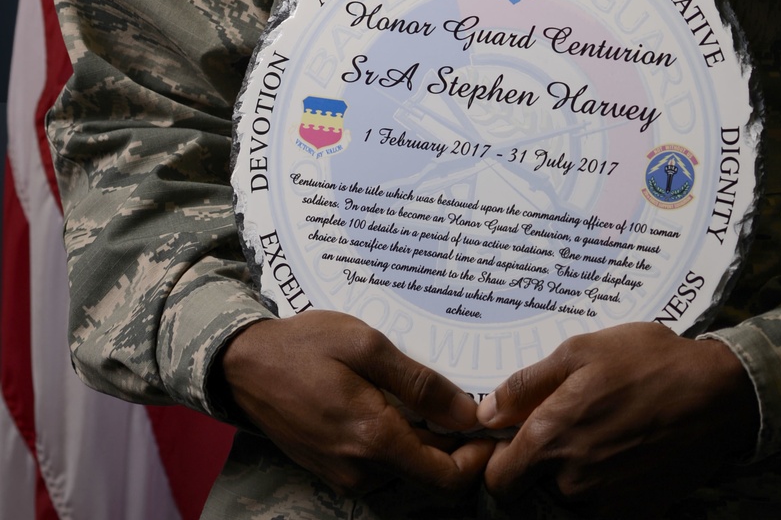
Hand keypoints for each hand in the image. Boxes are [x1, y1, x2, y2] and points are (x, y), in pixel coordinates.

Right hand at [221, 312, 491, 498]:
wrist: (243, 365)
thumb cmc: (305, 345)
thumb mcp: (366, 346)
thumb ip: (420, 383)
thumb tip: (468, 413)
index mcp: (375, 440)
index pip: (448, 478)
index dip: (479, 458)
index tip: (492, 424)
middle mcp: (363, 470)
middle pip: (431, 475)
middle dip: (457, 445)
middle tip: (469, 399)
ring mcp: (346, 474)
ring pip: (408, 470)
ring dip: (428, 440)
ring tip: (434, 394)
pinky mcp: (334, 469)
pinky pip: (383, 464)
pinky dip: (401, 440)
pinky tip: (400, 402)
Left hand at [478, 324, 757, 512]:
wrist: (716, 396)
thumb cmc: (647, 362)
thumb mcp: (581, 351)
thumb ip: (526, 385)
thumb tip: (486, 413)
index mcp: (551, 438)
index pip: (499, 481)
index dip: (500, 462)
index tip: (513, 443)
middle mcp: (573, 481)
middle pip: (530, 497)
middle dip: (535, 474)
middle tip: (558, 438)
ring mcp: (606, 505)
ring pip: (565, 507)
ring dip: (568, 484)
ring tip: (593, 442)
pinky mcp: (635, 515)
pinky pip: (600, 513)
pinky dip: (600, 495)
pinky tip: (617, 459)